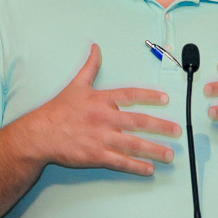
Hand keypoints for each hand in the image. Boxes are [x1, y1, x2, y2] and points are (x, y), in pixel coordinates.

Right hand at [26, 43, 181, 175]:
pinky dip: (136, 166)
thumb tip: (96, 47)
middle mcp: (104, 118)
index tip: (166, 99)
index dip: (149, 96)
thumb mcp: (75, 85)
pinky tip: (149, 169)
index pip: (130, 95)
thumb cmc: (57, 110)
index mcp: (101, 100)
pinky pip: (121, 162)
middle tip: (178, 131)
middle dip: (161, 127)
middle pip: (139, 122)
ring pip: (134, 144)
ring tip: (169, 155)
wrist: (40, 134)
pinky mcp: (95, 156)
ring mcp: (101, 138)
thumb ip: (90, 67)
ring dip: (154, 150)